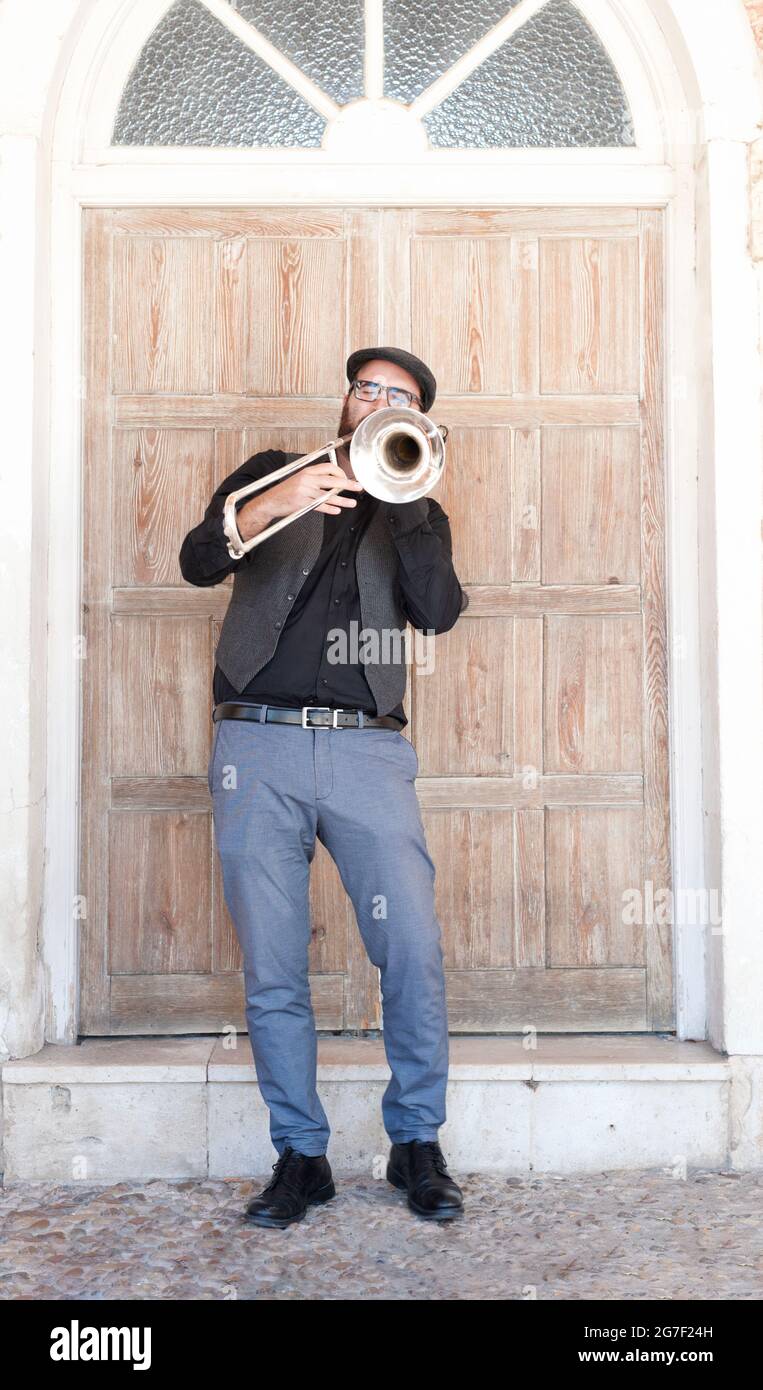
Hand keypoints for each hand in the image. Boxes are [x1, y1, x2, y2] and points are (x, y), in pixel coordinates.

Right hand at [239, 462, 362, 537]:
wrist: (270, 501)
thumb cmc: (286, 491)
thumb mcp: (300, 479)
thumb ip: (315, 479)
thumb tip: (333, 481)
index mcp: (307, 471)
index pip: (329, 467)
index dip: (340, 473)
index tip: (347, 479)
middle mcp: (307, 479)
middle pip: (332, 480)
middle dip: (348, 484)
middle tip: (358, 487)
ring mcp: (304, 491)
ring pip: (328, 495)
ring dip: (342, 500)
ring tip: (352, 503)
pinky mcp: (302, 503)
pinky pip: (320, 506)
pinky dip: (330, 508)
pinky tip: (337, 510)